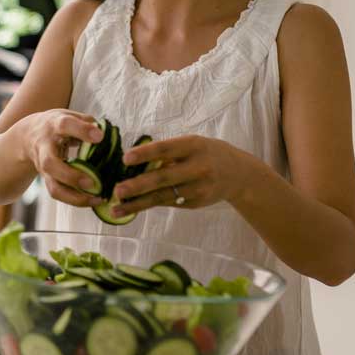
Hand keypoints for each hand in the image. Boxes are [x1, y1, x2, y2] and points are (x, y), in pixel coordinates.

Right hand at [18, 109, 105, 206]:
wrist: (27, 137)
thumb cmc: (56, 126)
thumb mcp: (69, 116)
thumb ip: (87, 123)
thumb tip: (106, 134)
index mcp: (54, 126)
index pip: (65, 126)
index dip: (82, 131)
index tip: (100, 136)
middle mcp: (45, 147)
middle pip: (50, 164)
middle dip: (71, 176)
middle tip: (92, 182)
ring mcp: (45, 167)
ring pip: (54, 186)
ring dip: (75, 196)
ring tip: (97, 198)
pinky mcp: (47, 180)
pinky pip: (59, 194)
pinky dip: (77, 200)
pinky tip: (93, 200)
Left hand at [111, 135, 257, 215]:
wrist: (238, 175)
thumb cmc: (205, 154)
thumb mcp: (191, 145)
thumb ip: (167, 153)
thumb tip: (132, 162)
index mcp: (194, 146)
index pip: (166, 150)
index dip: (146, 154)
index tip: (125, 159)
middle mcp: (197, 168)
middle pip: (163, 178)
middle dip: (138, 186)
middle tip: (117, 191)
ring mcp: (197, 189)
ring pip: (162, 197)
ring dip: (137, 204)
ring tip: (116, 209)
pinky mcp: (194, 204)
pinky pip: (167, 203)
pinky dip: (147, 205)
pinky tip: (130, 208)